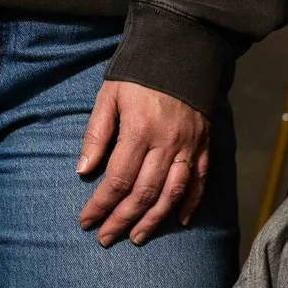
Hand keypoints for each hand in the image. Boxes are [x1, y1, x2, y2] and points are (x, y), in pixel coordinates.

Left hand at [77, 80, 210, 246]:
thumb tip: (83, 171)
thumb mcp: (108, 96)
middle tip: (105, 238)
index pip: (117, 179)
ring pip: (172, 193)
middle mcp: (166, 143)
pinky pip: (199, 181)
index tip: (86, 221)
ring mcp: (189, 145)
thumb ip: (96, 134)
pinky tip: (179, 221)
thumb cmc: (137, 73)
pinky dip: (190, 204)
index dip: (101, 205)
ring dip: (154, 220)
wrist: (181, 49)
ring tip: (137, 237)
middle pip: (144, 192)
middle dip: (122, 220)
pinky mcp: (204, 144)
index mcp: (139, 130)